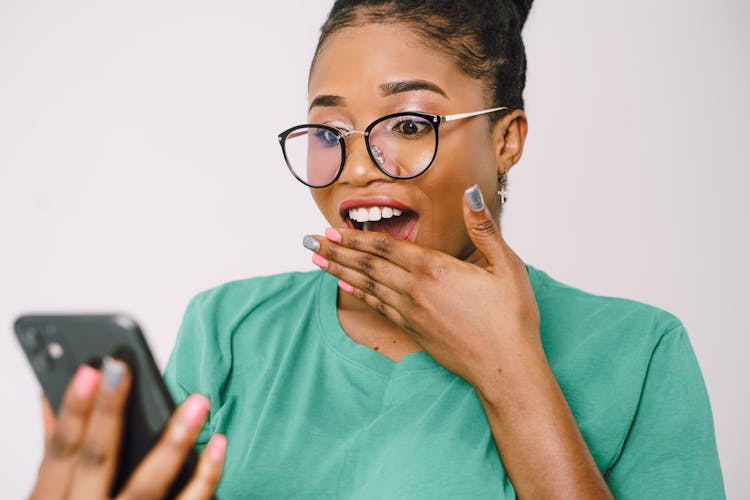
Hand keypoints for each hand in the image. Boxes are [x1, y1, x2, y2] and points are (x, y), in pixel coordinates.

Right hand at [31, 358, 225, 499]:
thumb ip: (58, 459)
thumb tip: (50, 401)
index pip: (61, 452)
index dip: (74, 410)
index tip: (91, 370)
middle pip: (97, 461)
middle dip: (108, 413)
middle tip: (124, 367)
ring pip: (147, 488)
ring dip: (173, 442)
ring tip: (197, 404)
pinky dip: (205, 479)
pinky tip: (219, 446)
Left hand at [306, 185, 542, 392]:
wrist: (504, 369)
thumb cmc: (510, 319)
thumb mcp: (507, 266)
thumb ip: (483, 228)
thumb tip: (471, 192)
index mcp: (435, 269)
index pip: (385, 247)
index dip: (355, 236)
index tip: (331, 228)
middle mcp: (415, 290)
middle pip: (367, 265)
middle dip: (337, 250)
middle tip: (310, 240)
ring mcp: (410, 312)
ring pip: (366, 285)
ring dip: (339, 270)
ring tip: (317, 259)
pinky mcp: (412, 330)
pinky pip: (377, 306)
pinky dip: (357, 294)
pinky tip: (344, 287)